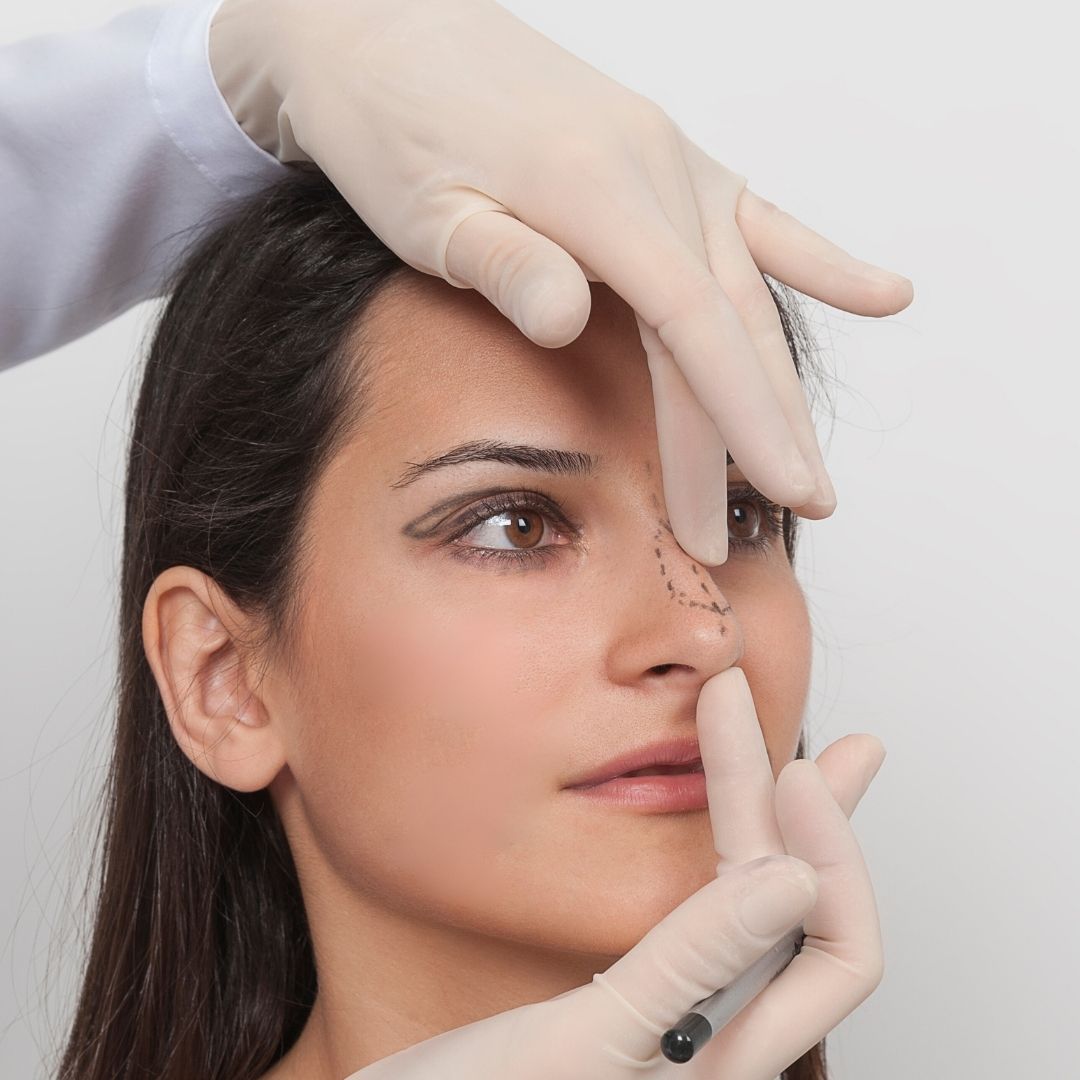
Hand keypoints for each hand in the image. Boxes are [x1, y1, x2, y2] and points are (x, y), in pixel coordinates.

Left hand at [210, 0, 913, 566]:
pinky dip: (817, 263)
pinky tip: (885, 296)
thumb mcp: (425, 208)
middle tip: (803, 509)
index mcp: (593, 190)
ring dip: (779, 378)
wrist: (379, 28)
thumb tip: (574, 324)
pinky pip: (756, 218)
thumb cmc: (388, 124)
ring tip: (809, 457)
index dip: (740, 419)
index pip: (694, 327)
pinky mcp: (663, 157)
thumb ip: (506, 264)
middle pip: (728, 320)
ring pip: (745, 286)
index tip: (776, 491)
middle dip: (765, 423)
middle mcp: (652, 168)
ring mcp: (666, 158)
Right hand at [342, 665, 885, 1078]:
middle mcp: (725, 1038)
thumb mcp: (592, 1040)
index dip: (826, 855)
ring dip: (754, 809)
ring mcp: (686, 1016)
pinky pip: (701, 906)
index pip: (832, 952)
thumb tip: (792, 881)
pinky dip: (711, 842)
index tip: (791, 771)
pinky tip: (714, 812)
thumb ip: (691, 963)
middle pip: (790, 907)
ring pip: (749, 900)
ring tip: (763, 736)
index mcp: (733, 1064)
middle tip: (745, 700)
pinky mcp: (643, 995)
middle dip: (778, 797)